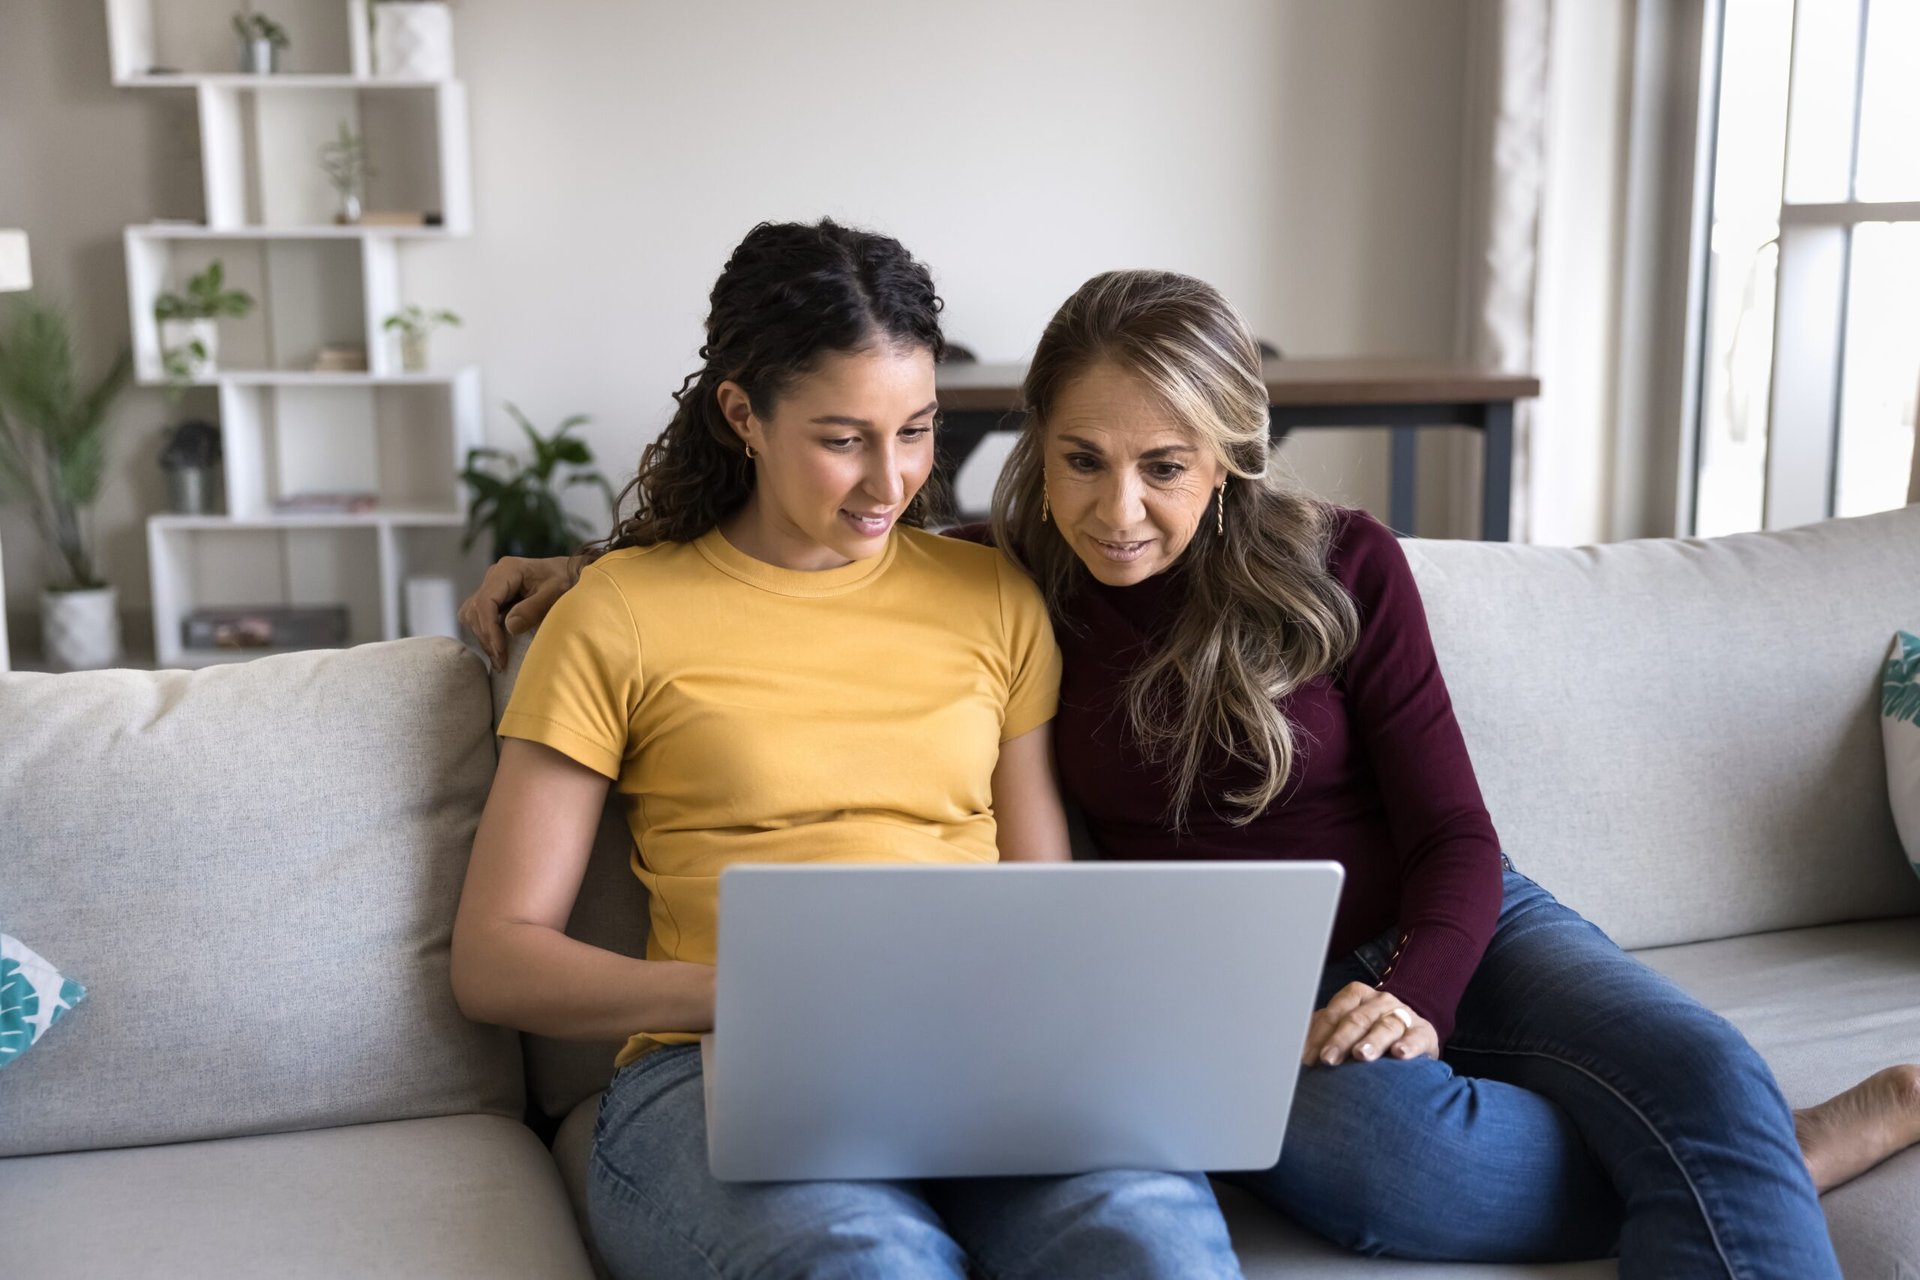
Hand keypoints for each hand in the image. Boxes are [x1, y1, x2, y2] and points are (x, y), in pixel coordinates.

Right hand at [457, 555, 574, 670]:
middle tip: (501, 661)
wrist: (572, 574)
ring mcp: (492, 586)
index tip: (500, 651)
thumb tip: (509, 627)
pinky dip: (486, 633)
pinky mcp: (495, 597)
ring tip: (499, 659)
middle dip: (486, 637)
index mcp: (507, 570)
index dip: (490, 629)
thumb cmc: (566, 581)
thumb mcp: (555, 594)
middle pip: (475, 610)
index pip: (486, 602)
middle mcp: (494, 576)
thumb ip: (533, 609)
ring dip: (484, 637)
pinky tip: (498, 649)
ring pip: (473, 615)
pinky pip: (480, 617)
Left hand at [1300, 981, 1438, 1066]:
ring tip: (1361, 1055)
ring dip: (1372, 1041)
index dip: (1319, 1035)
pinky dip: (1408, 1045)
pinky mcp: (1424, 1033)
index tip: (1307, 1057)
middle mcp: (1380, 1002)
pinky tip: (1399, 1054)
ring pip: (1385, 1026)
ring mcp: (1404, 1015)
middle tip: (1327, 1059)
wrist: (1413, 1033)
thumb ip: (1325, 1034)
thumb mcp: (1347, 1029)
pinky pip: (1417, 1037)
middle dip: (1340, 1040)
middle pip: (1357, 1019)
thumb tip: (1296, 1051)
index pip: (1334, 1013)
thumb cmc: (1370, 1034)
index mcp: (1356, 996)